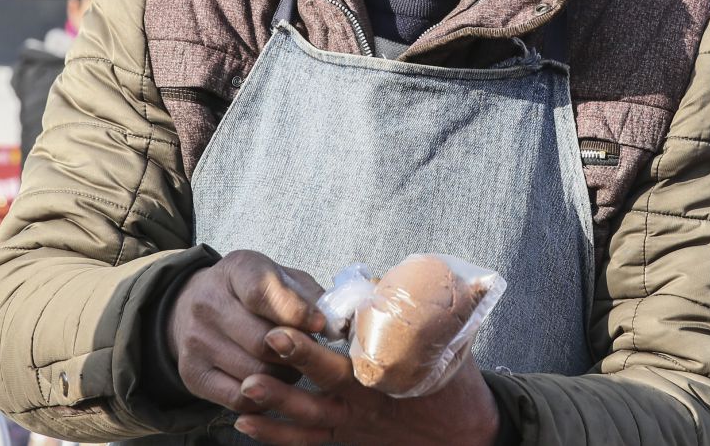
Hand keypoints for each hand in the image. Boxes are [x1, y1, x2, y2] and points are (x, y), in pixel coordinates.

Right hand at [166, 251, 325, 414]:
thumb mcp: (280, 277)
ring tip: (292, 364)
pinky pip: (239, 399)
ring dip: (284, 375)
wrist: (197, 304)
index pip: (263, 293)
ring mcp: (196, 340)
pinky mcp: (192, 374)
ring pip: (255, 372)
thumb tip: (335, 322)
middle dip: (295, 350)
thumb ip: (308, 295)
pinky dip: (264, 396)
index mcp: (236, 269)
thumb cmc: (253, 289)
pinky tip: (272, 381)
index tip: (319, 324)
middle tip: (308, 350)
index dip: (296, 312)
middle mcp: (208, 302)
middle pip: (262, 340)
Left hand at [234, 328, 499, 445]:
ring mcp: (353, 422)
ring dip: (278, 402)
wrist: (464, 438)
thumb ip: (414, 312)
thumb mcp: (448, 343)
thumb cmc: (455, 385)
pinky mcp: (345, 437)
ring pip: (309, 416)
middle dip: (297, 360)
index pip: (351, 352)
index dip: (318, 343)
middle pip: (327, 380)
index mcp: (389, 371)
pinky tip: (246, 422)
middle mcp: (367, 398)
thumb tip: (379, 280)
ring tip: (246, 386)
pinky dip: (275, 435)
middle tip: (269, 341)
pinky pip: (306, 441)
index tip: (289, 327)